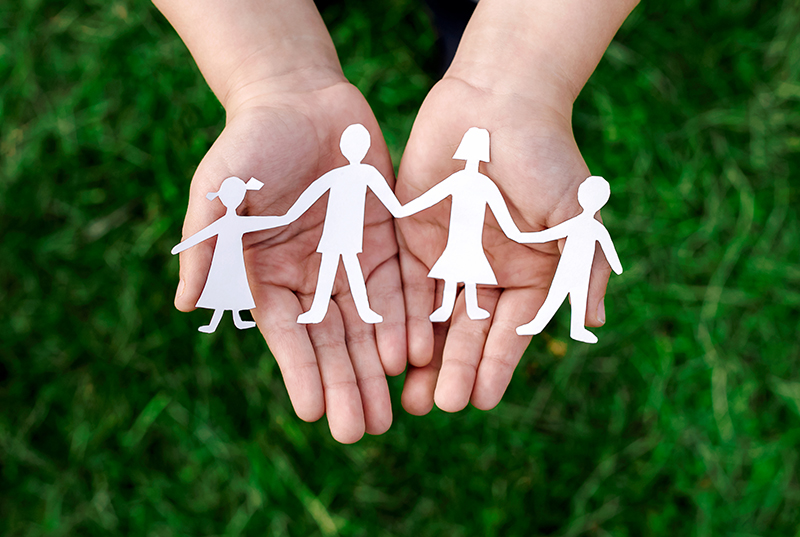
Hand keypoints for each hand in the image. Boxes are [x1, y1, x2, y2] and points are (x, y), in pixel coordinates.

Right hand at [174, 74, 405, 442]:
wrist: (299, 97)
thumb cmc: (250, 142)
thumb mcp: (219, 189)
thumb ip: (207, 243)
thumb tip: (186, 303)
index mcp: (269, 274)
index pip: (288, 335)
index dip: (301, 373)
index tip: (316, 412)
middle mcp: (312, 276)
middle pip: (333, 341)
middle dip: (346, 385)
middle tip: (362, 430)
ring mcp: (352, 259)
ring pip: (369, 323)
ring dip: (379, 366)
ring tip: (394, 409)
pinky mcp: (386, 238)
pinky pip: (401, 284)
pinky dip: (408, 317)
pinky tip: (416, 352)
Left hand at [395, 76, 613, 413]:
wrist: (496, 102)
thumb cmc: (545, 155)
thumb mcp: (576, 212)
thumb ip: (582, 266)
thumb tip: (593, 322)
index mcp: (530, 274)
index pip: (513, 331)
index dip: (498, 365)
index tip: (483, 399)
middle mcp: (489, 274)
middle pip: (470, 334)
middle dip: (456, 370)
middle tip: (438, 405)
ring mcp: (451, 260)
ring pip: (436, 320)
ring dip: (425, 358)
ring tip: (411, 396)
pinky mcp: (414, 240)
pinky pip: (407, 288)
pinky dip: (401, 319)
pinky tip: (390, 349)